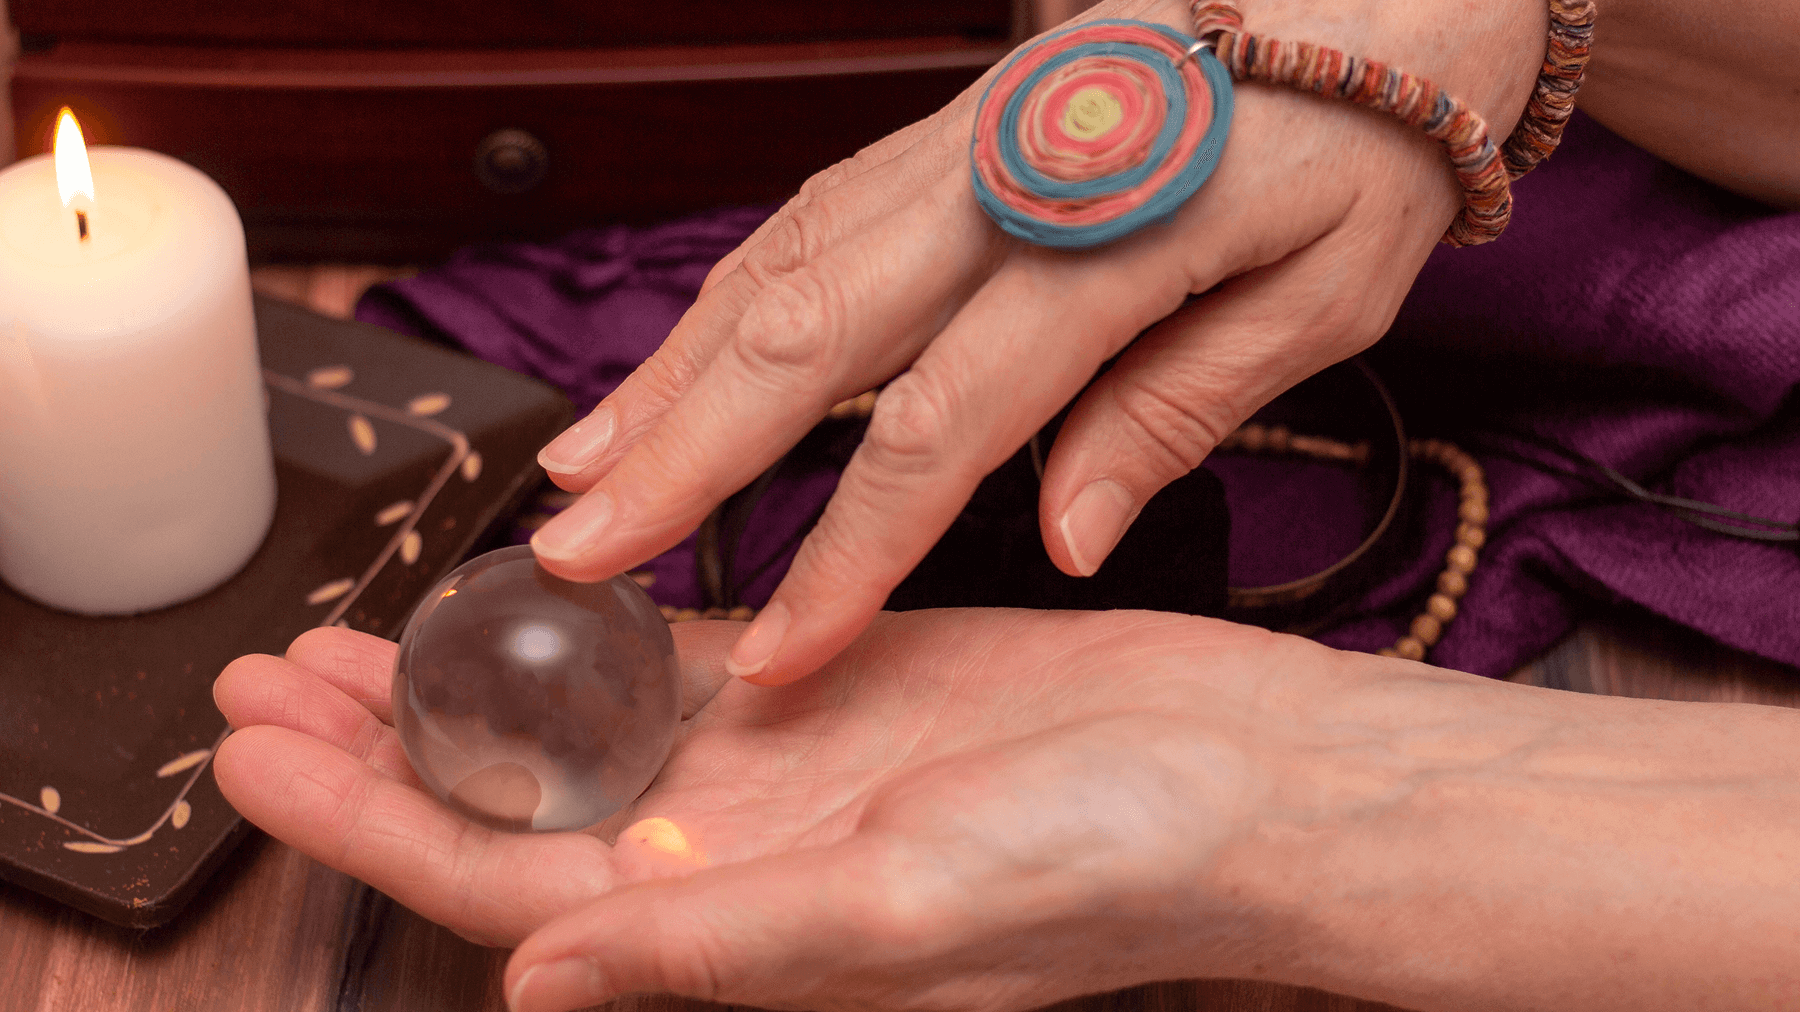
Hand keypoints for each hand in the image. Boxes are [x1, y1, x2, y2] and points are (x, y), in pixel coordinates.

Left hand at [212, 610, 1367, 1009]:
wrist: (1240, 775)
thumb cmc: (1107, 861)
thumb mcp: (904, 910)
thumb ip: (717, 943)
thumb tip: (532, 984)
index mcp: (735, 934)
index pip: (505, 882)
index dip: (369, 823)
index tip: (257, 756)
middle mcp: (736, 861)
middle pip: (512, 804)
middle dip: (377, 751)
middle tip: (263, 677)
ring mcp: (779, 771)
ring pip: (575, 725)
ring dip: (464, 681)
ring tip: (351, 634)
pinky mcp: (830, 684)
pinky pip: (677, 658)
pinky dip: (591, 625)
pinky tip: (524, 590)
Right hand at [526, 0, 1543, 684]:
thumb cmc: (1364, 146)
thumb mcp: (1322, 299)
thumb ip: (1175, 412)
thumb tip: (1065, 537)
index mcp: (1108, 239)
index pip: (945, 423)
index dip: (851, 547)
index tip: (783, 648)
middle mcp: (1001, 182)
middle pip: (807, 331)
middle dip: (680, 455)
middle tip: (577, 552)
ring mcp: (955, 143)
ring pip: (779, 264)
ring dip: (670, 374)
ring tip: (584, 471)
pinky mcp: (936, 130)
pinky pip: (802, 220)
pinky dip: (721, 303)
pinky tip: (669, 368)